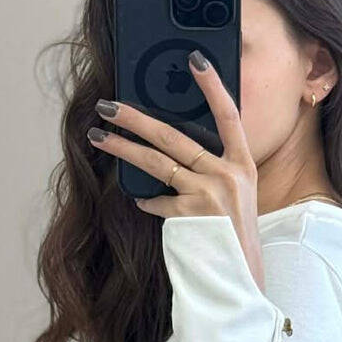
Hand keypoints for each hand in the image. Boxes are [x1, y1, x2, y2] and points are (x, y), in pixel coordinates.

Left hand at [86, 52, 264, 291]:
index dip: (213, 85)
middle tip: (109, 105)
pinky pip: (159, 201)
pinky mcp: (190, 216)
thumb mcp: (236, 199)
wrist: (240, 283)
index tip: (195, 59)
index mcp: (243, 165)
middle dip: (136, 117)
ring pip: (157, 162)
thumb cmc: (234, 240)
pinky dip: (148, 201)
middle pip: (174, 135)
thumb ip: (214, 171)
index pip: (229, 115)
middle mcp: (228, 175)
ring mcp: (209, 195)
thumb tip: (175, 150)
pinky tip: (141, 201)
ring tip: (99, 136)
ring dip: (123, 147)